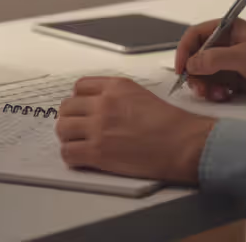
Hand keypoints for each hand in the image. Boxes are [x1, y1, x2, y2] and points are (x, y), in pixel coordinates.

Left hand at [57, 76, 214, 183]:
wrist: (183, 144)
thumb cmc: (172, 124)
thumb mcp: (142, 96)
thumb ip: (119, 97)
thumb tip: (103, 107)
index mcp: (116, 87)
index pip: (80, 87)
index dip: (78, 99)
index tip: (80, 107)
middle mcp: (104, 103)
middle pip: (67, 107)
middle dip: (70, 118)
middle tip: (76, 127)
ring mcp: (99, 127)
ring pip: (63, 128)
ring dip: (68, 137)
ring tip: (77, 142)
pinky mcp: (98, 152)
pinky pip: (68, 152)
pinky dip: (71, 156)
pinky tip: (80, 158)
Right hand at [174, 18, 245, 101]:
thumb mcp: (245, 57)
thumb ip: (214, 59)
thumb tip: (190, 64)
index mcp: (228, 29)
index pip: (195, 35)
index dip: (184, 51)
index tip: (181, 69)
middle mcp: (227, 44)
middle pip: (196, 57)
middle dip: (195, 74)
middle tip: (199, 89)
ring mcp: (232, 62)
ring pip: (205, 74)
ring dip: (205, 86)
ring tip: (216, 94)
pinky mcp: (237, 79)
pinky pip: (216, 86)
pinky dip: (216, 92)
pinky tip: (225, 96)